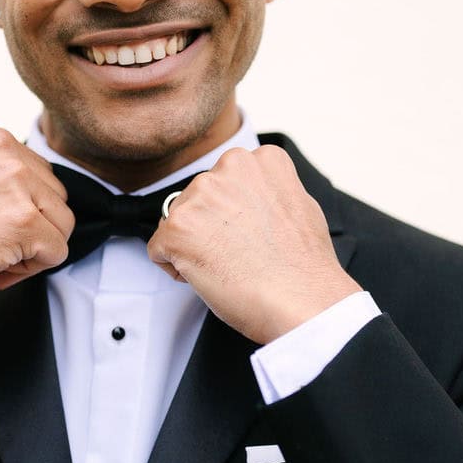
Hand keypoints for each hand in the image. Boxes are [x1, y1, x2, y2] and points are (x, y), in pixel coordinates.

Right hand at [0, 120, 73, 303]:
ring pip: (61, 222)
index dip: (16, 205)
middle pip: (53, 194)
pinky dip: (32, 270)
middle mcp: (3, 148)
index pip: (33, 170)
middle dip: (30, 226)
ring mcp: (15, 182)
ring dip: (33, 248)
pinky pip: (56, 251)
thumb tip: (29, 189)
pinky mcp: (24, 219)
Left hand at [147, 145, 360, 342]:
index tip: (252, 235)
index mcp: (259, 160)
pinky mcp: (176, 227)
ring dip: (194, 245)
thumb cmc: (304, 267)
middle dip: (210, 227)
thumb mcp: (298, 205)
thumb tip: (252, 196)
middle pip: (199, 199)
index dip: (236, 216)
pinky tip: (211, 277)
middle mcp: (228, 167)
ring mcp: (200, 195)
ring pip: (177, 222)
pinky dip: (177, 268)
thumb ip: (268, 190)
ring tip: (230, 265)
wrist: (302, 302)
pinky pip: (159, 249)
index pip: (226, 182)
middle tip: (241, 254)